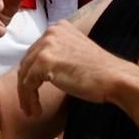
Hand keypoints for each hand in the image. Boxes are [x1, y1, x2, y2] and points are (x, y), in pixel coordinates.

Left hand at [16, 20, 130, 114]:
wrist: (114, 78)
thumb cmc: (100, 72)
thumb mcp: (75, 54)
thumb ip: (58, 54)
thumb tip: (38, 70)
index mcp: (59, 27)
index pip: (36, 51)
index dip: (32, 74)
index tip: (35, 91)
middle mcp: (51, 31)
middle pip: (28, 62)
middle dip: (26, 85)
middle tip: (30, 104)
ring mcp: (47, 45)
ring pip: (24, 74)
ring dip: (26, 95)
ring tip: (32, 111)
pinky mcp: (45, 61)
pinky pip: (27, 84)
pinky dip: (29, 99)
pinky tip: (36, 111)